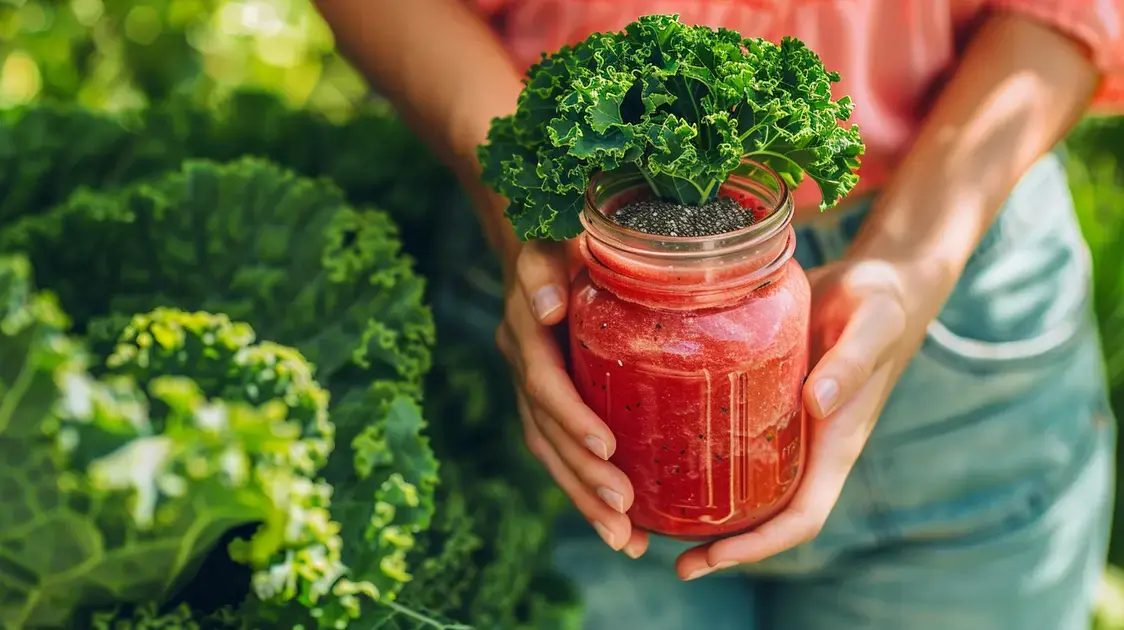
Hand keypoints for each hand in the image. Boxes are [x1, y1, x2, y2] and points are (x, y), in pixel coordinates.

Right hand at [495, 239, 648, 557]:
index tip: (607, 446)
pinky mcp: (547, 403)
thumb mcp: (551, 240)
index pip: (544, 383)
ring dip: (585, 498)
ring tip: (626, 540)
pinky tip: (620, 524)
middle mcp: (522, 365)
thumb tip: (547, 306)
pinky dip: (586, 489)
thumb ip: (545, 270)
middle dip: (583, 477)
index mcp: (524, 330)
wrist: (534, 240)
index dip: (571, 416)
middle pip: (547, 434)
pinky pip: (561, 452)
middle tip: (624, 514)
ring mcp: (531, 388)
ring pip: (552, 453)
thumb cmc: (558, 236)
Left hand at [675, 258, 929, 579]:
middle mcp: (808, 446)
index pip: (802, 516)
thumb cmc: (880, 303)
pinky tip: (659, 453)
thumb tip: (818, 402)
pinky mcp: (765, 400)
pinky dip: (702, 458)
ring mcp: (786, 427)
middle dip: (724, 546)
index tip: (717, 557)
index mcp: (836, 443)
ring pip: (745, 485)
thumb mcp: (872, 323)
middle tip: (670, 562)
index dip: (761, 544)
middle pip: (766, 516)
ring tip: (652, 521)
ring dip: (705, 510)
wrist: (878, 280)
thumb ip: (851, 359)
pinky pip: (733, 442)